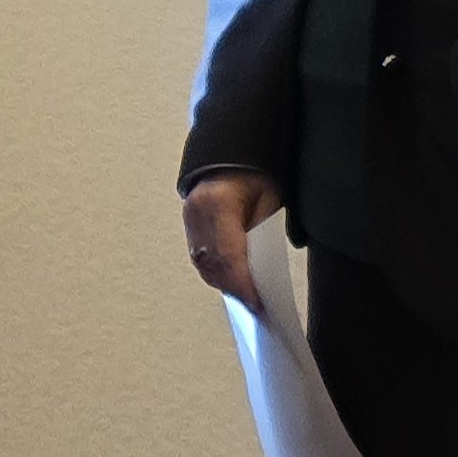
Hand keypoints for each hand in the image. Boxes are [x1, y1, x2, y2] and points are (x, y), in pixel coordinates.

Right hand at [181, 169, 283, 312]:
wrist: (229, 151)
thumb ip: (263, 232)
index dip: (242, 283)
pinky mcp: (188, 221)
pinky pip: (199, 255)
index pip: (228, 254)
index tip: (257, 302)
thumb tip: (263, 270)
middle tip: (256, 305)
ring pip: (203, 263)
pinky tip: (230, 280)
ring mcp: (189, 216)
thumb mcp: (268, 197)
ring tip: (245, 297)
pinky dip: (215, 271)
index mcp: (218, 202)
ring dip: (224, 282)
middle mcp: (197, 211)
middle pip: (213, 263)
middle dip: (234, 288)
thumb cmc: (253, 171)